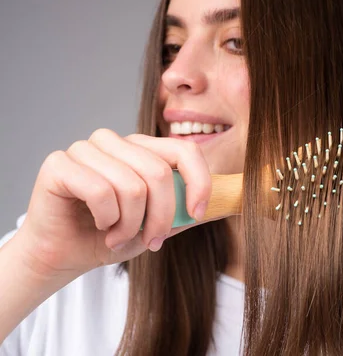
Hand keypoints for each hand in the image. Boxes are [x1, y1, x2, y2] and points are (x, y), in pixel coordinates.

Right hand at [18, 128, 210, 278]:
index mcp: (141, 149)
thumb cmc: (109, 237)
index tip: (197, 214)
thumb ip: (185, 211)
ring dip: (130, 225)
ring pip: (132, 186)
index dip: (198, 182)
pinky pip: (100, 191)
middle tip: (151, 241)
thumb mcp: (158, 226)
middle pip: (159, 173)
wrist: (64, 256)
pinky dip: (106, 220)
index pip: (185, 150)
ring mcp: (85, 149)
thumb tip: (226, 202)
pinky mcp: (59, 164)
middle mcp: (114, 142)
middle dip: (161, 217)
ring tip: (118, 236)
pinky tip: (99, 226)